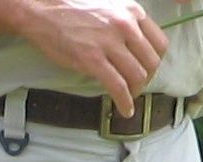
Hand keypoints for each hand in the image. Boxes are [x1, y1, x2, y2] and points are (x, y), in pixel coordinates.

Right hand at [14, 0, 168, 116]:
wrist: (43, 10)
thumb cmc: (72, 10)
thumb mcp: (108, 7)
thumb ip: (125, 23)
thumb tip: (135, 46)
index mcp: (132, 12)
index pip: (160, 44)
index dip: (155, 62)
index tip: (147, 69)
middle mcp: (125, 26)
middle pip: (152, 63)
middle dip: (146, 79)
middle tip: (136, 86)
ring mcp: (110, 43)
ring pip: (138, 76)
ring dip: (135, 92)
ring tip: (128, 97)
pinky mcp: (93, 60)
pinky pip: (118, 87)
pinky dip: (124, 102)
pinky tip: (125, 111)